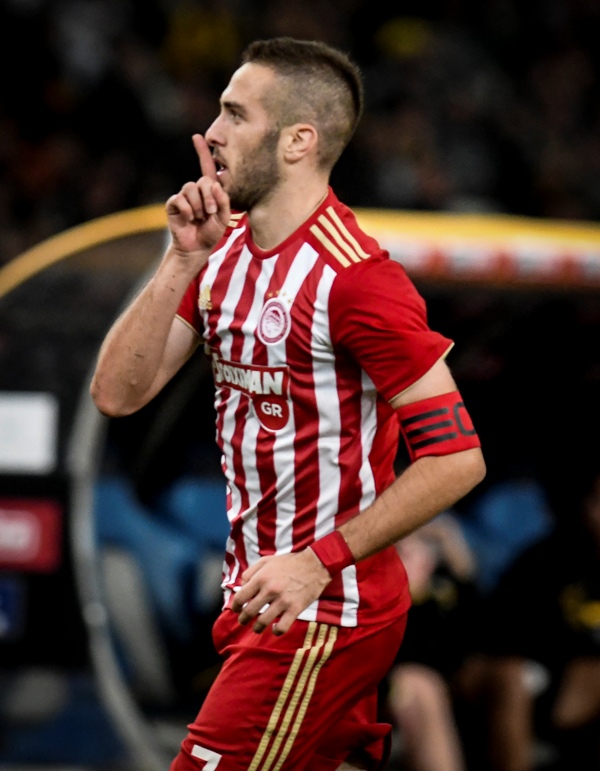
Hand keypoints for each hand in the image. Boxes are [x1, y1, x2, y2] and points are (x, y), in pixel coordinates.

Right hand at [165, 134, 230, 257]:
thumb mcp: (223, 217)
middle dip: (209, 197)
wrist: (197, 247)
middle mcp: (196, 190)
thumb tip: (215, 183)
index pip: (207, 167)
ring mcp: (184, 196)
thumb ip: (223, 201)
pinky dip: (187, 210)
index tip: (197, 137)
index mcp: (210, 190)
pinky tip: (189, 219)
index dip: (202, 152)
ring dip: (198, 205)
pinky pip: (180, 199)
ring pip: (190, 188)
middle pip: (202, 180)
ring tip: (199, 217)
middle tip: (210, 212)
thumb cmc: (211, 232)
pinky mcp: (174, 204)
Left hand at [231, 549, 331, 634]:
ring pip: (263, 622)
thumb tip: (241, 586)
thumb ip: (251, 572)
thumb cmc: (289, 562)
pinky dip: (276, 631)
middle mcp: (270, 590)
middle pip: (249, 611)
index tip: (236, 610)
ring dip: (257, 628)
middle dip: (243, 619)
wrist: (314, 565)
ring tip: (257, 628)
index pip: (241, 597)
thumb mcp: (267, 560)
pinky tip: (275, 629)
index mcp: (261, 578)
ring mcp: (282, 600)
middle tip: (243, 621)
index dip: (235, 606)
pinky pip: (282, 627)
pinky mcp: (295, 609)